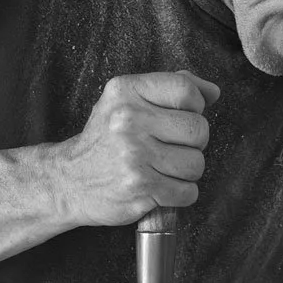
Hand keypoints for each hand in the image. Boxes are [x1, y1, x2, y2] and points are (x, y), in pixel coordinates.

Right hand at [57, 71, 219, 226]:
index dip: (193, 107)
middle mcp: (128, 120)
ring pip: (196, 163)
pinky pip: (188, 192)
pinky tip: (160, 187)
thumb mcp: (127, 100)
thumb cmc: (106, 139)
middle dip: (192, 143)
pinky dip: (180, 193)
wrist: (69, 180)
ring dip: (186, 171)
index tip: (178, 118)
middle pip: (198, 129)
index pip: (186, 90)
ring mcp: (134, 155)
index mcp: (125, 91)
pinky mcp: (140, 188)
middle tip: (170, 147)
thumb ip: (170, 88)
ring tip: (163, 168)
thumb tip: (212, 91)